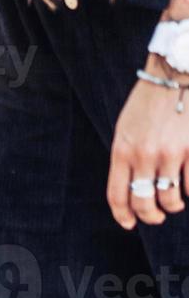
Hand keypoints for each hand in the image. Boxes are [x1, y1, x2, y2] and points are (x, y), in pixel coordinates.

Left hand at [106, 52, 188, 228]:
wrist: (176, 74)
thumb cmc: (149, 101)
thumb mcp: (126, 128)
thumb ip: (126, 156)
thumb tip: (132, 184)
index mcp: (121, 151)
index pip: (117, 195)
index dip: (123, 215)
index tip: (129, 223)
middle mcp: (143, 156)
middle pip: (143, 202)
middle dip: (149, 216)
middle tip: (156, 217)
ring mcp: (170, 154)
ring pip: (170, 199)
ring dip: (173, 205)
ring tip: (175, 203)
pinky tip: (188, 185)